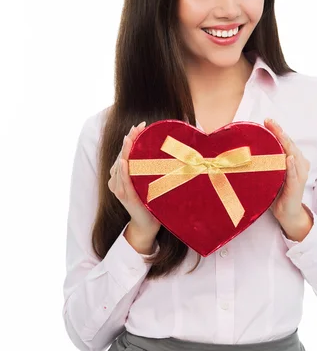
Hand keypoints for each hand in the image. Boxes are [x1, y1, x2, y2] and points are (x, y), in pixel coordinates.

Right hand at [108, 121, 160, 239]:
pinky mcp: (128, 198)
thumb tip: (164, 150)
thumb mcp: (148, 181)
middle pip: (121, 156)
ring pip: (121, 167)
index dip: (131, 139)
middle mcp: (118, 181)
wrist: (148, 224)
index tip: (139, 126)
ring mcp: (121, 189)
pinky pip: (124, 183)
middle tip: (137, 127)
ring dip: (125, 152)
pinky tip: (124, 162)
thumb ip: (149, 168)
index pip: (125, 153)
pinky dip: (123, 172)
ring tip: (129, 138)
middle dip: (129, 140)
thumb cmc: (150, 201)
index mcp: (123, 176)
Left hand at [264, 118, 310, 225]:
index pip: (285, 141)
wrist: (288, 213)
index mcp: (293, 159)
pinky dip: (292, 166)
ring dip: (285, 143)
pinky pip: (294, 174)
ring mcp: (299, 174)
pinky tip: (289, 158)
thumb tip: (247, 151)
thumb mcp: (271, 173)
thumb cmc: (278, 191)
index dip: (277, 130)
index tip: (266, 120)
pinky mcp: (297, 186)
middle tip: (269, 121)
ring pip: (293, 155)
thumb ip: (266, 162)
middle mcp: (299, 164)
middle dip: (279, 132)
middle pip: (289, 144)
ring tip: (278, 133)